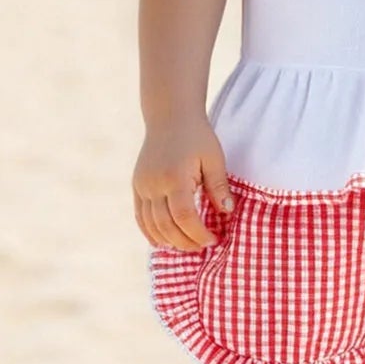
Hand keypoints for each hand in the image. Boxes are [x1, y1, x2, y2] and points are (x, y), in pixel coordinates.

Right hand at [133, 115, 235, 252]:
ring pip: (151, 224)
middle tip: (202, 246)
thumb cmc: (196, 136)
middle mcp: (154, 184)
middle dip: (185, 242)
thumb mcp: (214, 158)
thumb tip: (227, 212)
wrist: (170, 116)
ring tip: (186, 245)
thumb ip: (219, 187)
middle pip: (166, 225)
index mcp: (175, 177)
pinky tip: (163, 241)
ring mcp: (142, 185)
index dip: (198, 234)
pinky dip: (150, 231)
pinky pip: (140, 216)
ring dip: (168, 240)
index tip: (213, 240)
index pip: (184, 217)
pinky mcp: (137, 185)